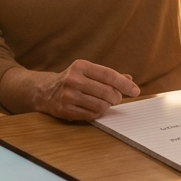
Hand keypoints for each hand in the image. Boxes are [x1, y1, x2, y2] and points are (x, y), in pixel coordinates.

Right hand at [0, 60, 140, 120]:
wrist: (45, 91)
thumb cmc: (73, 80)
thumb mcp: (88, 72)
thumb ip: (108, 76)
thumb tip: (130, 80)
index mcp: (81, 66)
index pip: (108, 75)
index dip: (124, 84)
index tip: (135, 91)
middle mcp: (73, 79)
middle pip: (107, 92)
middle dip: (116, 97)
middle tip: (115, 98)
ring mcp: (68, 95)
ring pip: (101, 105)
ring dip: (107, 106)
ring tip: (103, 102)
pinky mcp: (65, 109)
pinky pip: (92, 115)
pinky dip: (97, 113)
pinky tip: (93, 108)